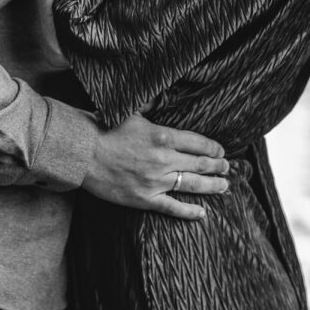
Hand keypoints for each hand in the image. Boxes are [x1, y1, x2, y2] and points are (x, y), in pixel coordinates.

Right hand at [83, 114, 229, 219]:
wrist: (81, 152)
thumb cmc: (103, 128)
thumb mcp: (131, 111)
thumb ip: (151, 107)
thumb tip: (161, 97)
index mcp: (163, 136)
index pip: (197, 143)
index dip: (213, 148)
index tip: (221, 151)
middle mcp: (163, 159)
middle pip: (200, 164)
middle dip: (218, 166)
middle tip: (227, 168)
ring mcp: (155, 181)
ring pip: (192, 185)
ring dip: (212, 186)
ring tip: (224, 186)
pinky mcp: (144, 198)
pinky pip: (172, 207)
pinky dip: (189, 211)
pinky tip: (202, 212)